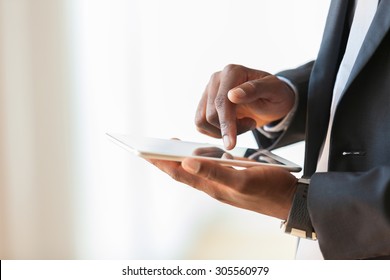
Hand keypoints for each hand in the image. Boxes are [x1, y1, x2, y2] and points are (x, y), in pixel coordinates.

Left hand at [148, 158, 297, 219]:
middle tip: (151, 149)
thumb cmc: (270, 189)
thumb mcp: (242, 180)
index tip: (146, 152)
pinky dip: (197, 161)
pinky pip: (208, 170)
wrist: (291, 199)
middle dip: (166, 161)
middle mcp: (214, 186)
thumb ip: (215, 173)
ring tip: (169, 150)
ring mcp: (222, 184)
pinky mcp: (232, 180)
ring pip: (194, 172)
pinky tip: (197, 156)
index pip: (180, 174)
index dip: (162, 163)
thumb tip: (186, 163)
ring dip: (179, 161)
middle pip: (183, 174)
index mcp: (213, 186)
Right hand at [196, 64, 294, 148]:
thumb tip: (232, 95)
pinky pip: (200, 125)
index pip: (221, 102)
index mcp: (232, 72)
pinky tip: (233, 126)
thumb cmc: (275, 93)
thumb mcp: (274, 90)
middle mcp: (216, 79)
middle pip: (210, 114)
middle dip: (231, 128)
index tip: (231, 144)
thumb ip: (255, 89)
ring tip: (242, 125)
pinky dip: (215, 132)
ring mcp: (208, 91)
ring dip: (221, 131)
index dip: (226, 124)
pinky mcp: (204, 104)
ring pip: (201, 121)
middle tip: (251, 124)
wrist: (271, 99)